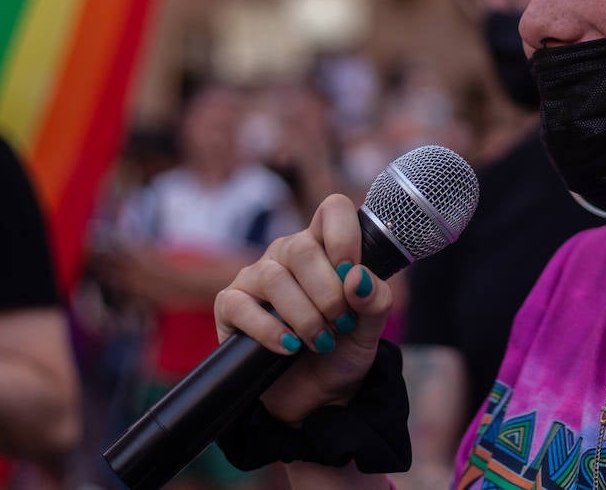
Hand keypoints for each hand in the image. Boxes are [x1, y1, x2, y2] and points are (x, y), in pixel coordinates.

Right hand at [213, 193, 393, 424]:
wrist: (318, 396)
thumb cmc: (343, 350)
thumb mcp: (371, 328)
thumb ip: (375, 300)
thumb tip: (356, 278)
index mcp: (325, 246)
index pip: (333, 210)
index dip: (345, 235)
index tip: (352, 274)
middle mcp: (288, 254)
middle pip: (302, 249)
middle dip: (328, 293)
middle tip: (340, 322)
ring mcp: (256, 278)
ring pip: (274, 277)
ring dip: (304, 316)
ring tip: (321, 342)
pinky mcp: (230, 306)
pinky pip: (240, 305)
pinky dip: (269, 330)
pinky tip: (290, 347)